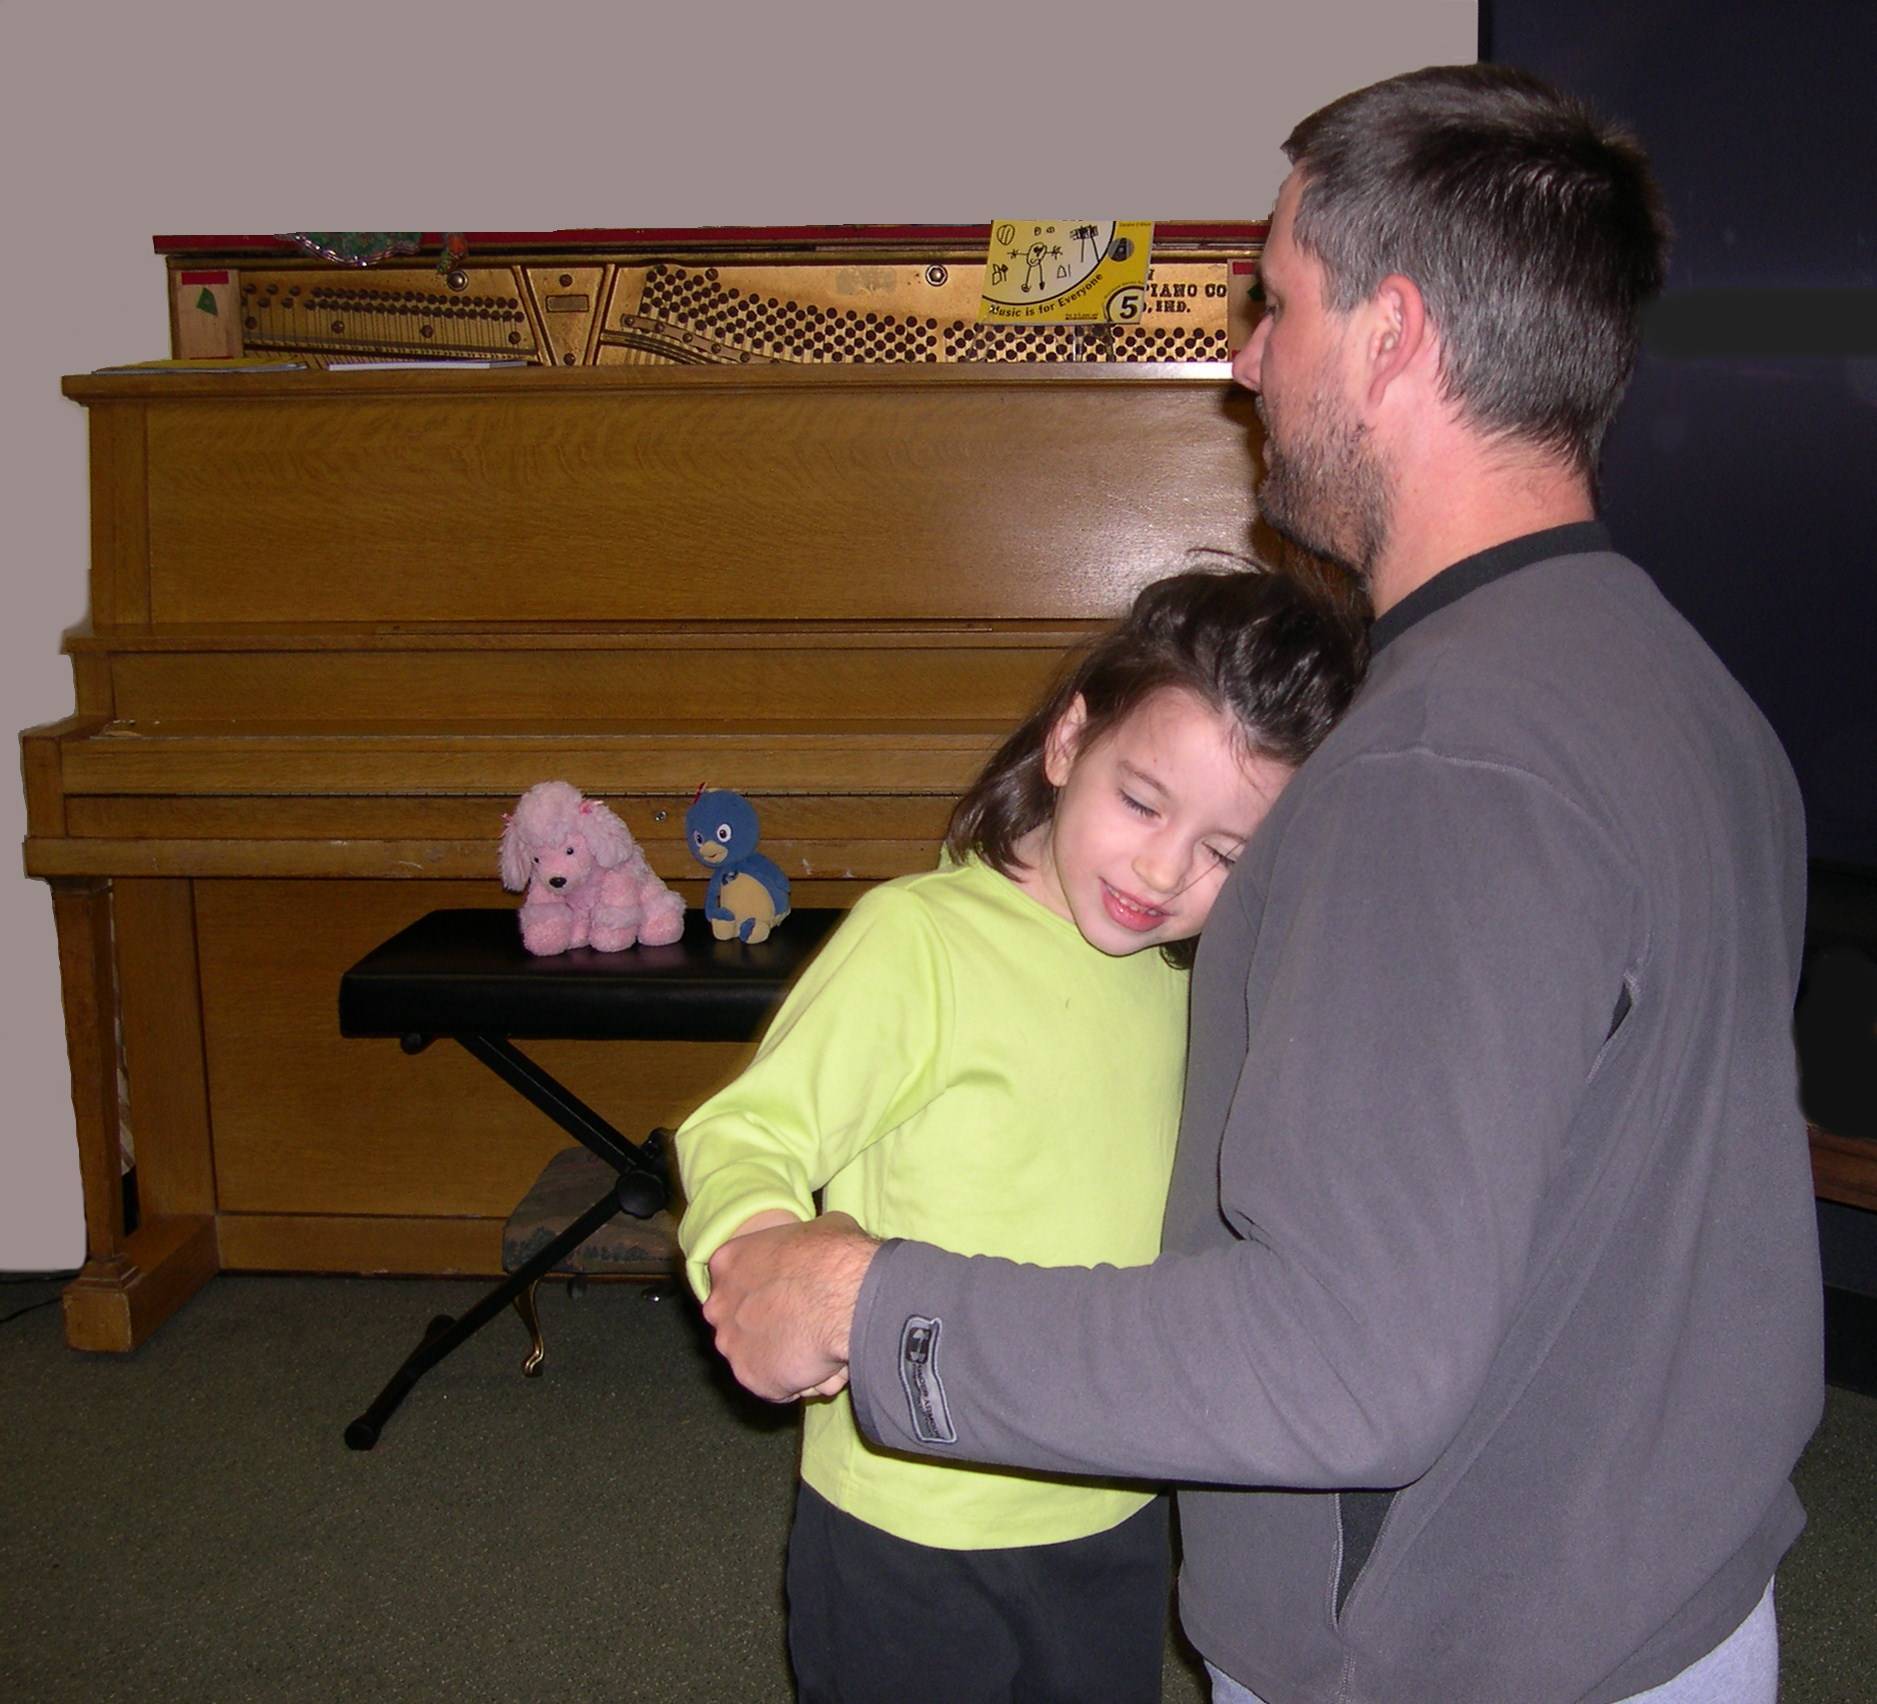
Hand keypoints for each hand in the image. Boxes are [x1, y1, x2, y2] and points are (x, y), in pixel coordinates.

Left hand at [703, 1211, 879, 1401]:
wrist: (847, 1297)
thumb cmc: (834, 1256)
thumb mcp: (818, 1230)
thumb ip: (800, 1247)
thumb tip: (816, 1249)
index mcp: (728, 1261)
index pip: (737, 1279)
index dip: (765, 1289)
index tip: (789, 1293)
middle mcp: (718, 1305)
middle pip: (739, 1321)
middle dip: (768, 1325)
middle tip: (804, 1322)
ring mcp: (731, 1345)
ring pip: (758, 1356)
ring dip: (784, 1355)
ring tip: (820, 1346)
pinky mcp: (750, 1378)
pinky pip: (775, 1385)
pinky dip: (797, 1381)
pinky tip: (822, 1364)